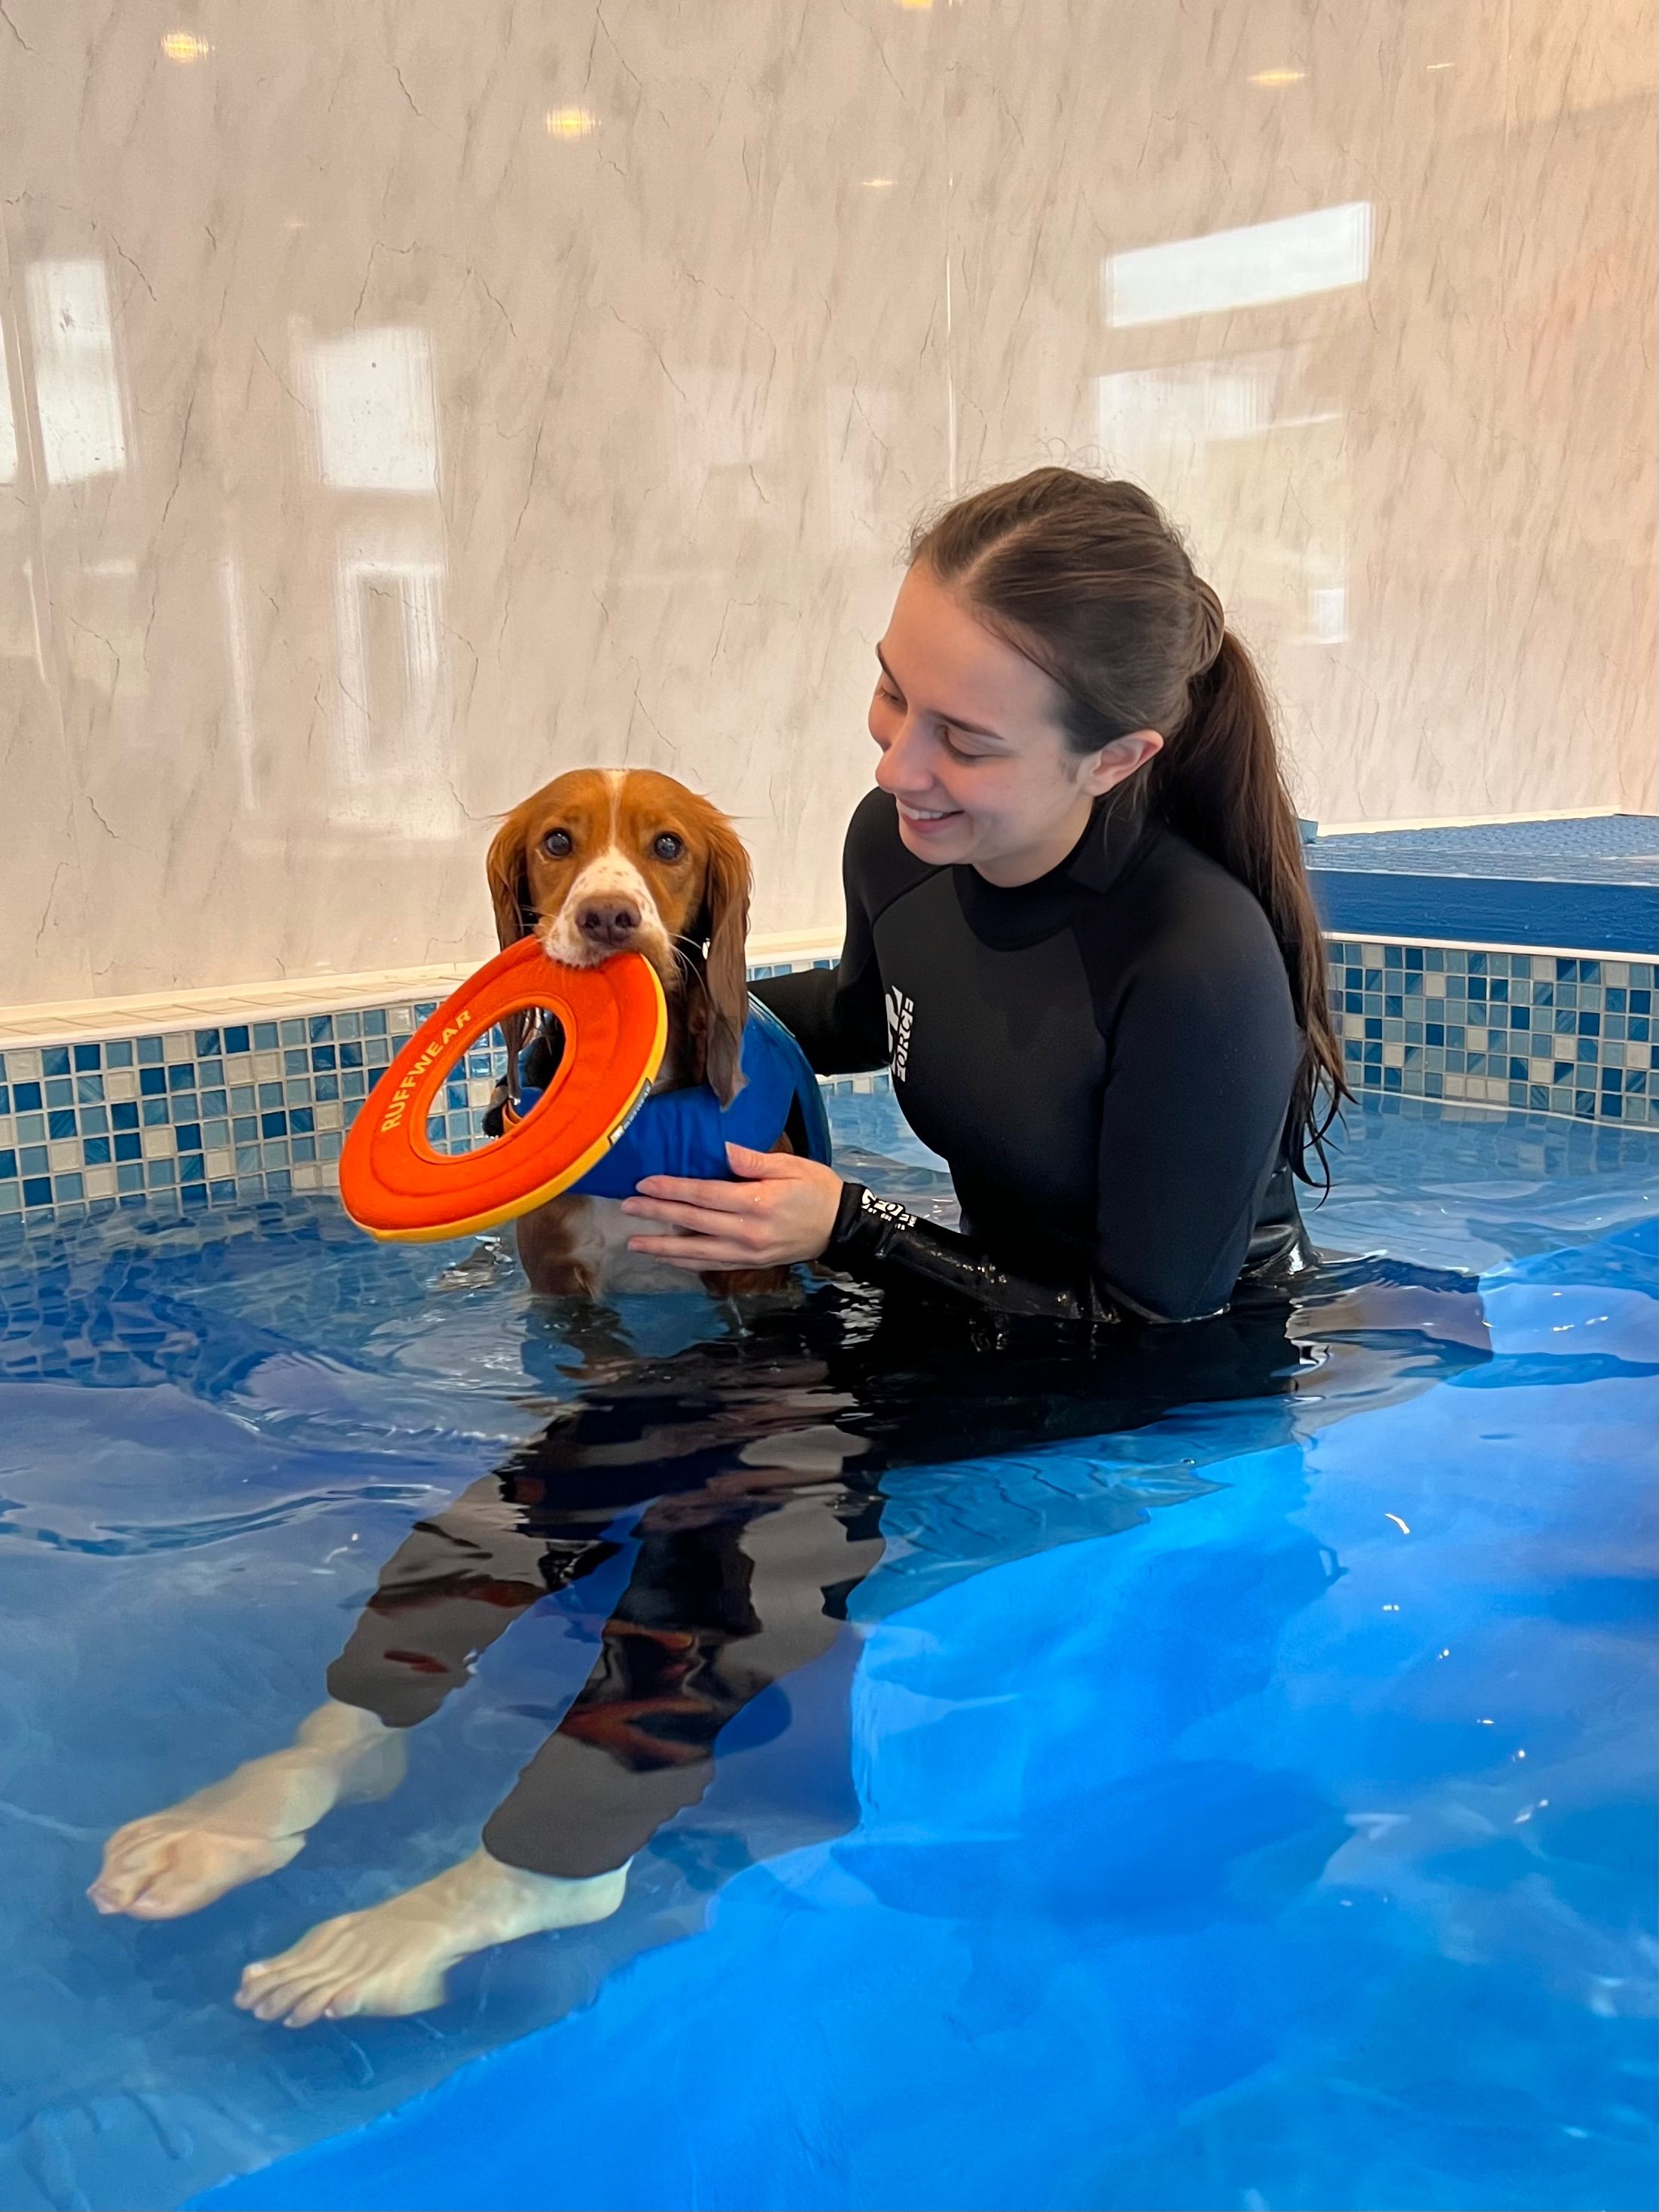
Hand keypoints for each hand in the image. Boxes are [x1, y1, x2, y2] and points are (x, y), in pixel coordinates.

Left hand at [620, 1144, 844, 1272]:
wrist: (840, 1227)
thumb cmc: (816, 1189)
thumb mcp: (791, 1165)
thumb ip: (754, 1160)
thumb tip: (722, 1149)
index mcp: (756, 1202)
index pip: (703, 1195)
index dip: (672, 1190)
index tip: (644, 1184)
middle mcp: (747, 1231)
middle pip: (692, 1223)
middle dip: (656, 1216)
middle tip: (626, 1209)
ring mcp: (747, 1252)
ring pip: (696, 1252)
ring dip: (663, 1248)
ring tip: (634, 1243)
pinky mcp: (750, 1264)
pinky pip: (711, 1265)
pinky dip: (686, 1263)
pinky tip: (667, 1258)